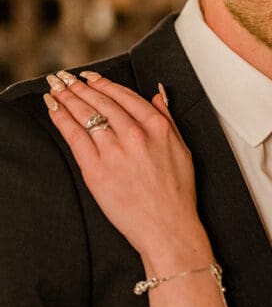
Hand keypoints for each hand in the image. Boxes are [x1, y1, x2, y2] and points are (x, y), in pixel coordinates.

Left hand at [44, 71, 208, 268]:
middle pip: (102, 102)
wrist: (168, 229)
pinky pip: (75, 137)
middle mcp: (136, 135)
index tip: (91, 77)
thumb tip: (156, 96)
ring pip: (86, 115)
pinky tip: (54, 109)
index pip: (124, 96)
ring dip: (67, 97)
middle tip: (65, 78)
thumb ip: (167, 119)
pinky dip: (62, 119)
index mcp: (158, 128)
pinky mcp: (97, 170)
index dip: (104, 84)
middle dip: (80, 86)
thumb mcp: (182, 150)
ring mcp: (115, 152)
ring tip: (56, 88)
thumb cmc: (177, 195)